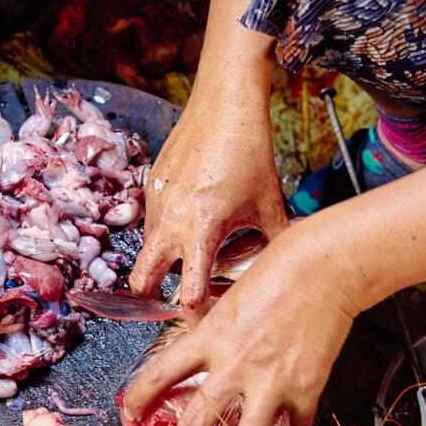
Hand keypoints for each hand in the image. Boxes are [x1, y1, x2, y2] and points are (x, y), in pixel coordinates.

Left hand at [124, 220, 359, 425]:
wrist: (324, 269)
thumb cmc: (275, 272)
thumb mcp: (229, 301)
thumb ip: (215, 333)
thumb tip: (208, 358)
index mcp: (209, 338)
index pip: (160, 375)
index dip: (140, 399)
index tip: (131, 413)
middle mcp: (233, 366)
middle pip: (197, 424)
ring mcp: (269, 383)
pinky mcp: (304, 391)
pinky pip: (295, 425)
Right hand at [130, 86, 287, 322]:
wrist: (224, 106)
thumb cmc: (248, 152)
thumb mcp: (268, 203)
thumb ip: (274, 240)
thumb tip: (283, 264)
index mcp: (202, 231)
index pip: (189, 293)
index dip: (196, 314)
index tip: (206, 320)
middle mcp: (171, 222)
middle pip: (142, 280)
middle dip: (152, 297)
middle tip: (175, 300)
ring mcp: (156, 203)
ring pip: (146, 250)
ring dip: (162, 261)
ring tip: (191, 254)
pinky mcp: (151, 186)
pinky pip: (151, 221)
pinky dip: (165, 230)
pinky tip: (191, 217)